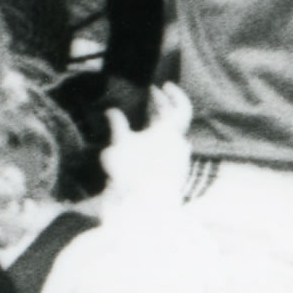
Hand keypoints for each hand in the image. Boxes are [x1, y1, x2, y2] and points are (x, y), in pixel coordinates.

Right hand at [97, 84, 194, 210]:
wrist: (146, 206)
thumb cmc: (132, 172)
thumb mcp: (118, 146)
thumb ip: (117, 126)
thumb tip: (112, 111)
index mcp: (170, 131)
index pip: (180, 106)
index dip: (172, 94)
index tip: (161, 86)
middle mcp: (179, 143)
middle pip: (174, 119)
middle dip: (161, 107)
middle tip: (150, 97)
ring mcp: (180, 160)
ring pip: (172, 136)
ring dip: (159, 126)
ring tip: (145, 123)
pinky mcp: (175, 174)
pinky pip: (169, 151)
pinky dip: (159, 144)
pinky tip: (146, 149)